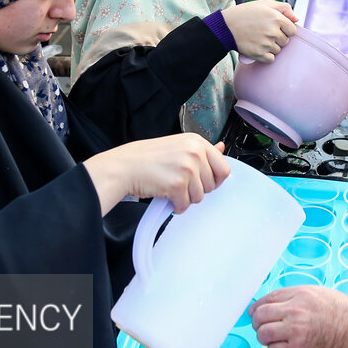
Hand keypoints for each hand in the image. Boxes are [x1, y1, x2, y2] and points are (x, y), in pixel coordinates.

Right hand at [83, 135, 229, 213]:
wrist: (124, 166)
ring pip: (200, 197)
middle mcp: (194, 152)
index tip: (203, 182)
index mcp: (197, 142)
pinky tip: (166, 196)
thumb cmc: (147, 158)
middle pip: (212, 185)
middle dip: (197, 190)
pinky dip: (176, 206)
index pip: (224, 168)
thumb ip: (201, 150)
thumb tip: (222, 148)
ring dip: (185, 198)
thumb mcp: (178, 146)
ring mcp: (187, 168)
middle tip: (180, 184)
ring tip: (171, 188)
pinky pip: (186, 205)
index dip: (214, 180)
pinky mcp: (178, 184)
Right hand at [222, 0, 297, 61]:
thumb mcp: (265, 4)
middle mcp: (273, 31)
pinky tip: (258, 48)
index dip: (285, 29)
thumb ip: (284, 8)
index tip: (276, 28)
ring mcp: (266, 44)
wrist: (226, 26)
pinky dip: (266, 56)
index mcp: (277, 18)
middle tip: (265, 33)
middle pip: (285, 42)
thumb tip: (297, 19)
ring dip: (271, 47)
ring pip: (278, 50)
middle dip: (278, 38)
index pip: (293, 31)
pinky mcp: (259, 54)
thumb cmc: (246, 13)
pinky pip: (271, 59)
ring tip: (259, 39)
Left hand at [251, 285, 347, 347]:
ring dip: (265, 338)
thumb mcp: (322, 295)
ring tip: (274, 341)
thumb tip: (281, 304)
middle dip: (257, 323)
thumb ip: (300, 298)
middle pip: (260, 315)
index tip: (255, 314)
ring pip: (263, 333)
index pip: (267, 298)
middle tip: (262, 328)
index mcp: (300, 294)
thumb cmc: (346, 317)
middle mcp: (295, 310)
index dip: (257, 308)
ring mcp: (294, 330)